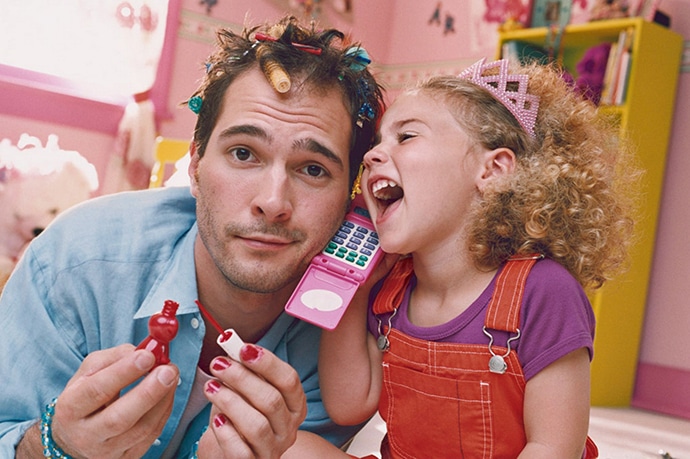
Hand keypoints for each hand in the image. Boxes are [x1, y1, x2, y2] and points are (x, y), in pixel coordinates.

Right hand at [46, 344, 177, 458]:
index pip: (96, 391)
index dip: (124, 372)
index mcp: (69, 409)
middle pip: (119, 418)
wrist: (77, 433)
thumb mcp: (91, 370)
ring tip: (172, 376)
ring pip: (141, 430)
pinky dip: (164, 412)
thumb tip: (145, 351)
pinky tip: (169, 393)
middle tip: (168, 370)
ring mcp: (106, 452)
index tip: (147, 356)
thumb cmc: (87, 394)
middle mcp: (85, 435)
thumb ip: (117, 356)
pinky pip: (152, 436)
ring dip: (162, 400)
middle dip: (148, 392)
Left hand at [198, 344, 306, 458]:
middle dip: (242, 378)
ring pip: (256, 425)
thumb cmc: (241, 417)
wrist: (231, 453)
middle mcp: (288, 429)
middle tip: (218, 364)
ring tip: (210, 387)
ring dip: (230, 401)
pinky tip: (215, 419)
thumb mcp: (248, 393)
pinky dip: (226, 432)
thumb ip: (247, 372)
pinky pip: (240, 451)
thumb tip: (233, 347)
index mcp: (294, 405)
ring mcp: (272, 450)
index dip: (267, 362)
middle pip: (271, 400)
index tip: (242, 348)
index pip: (289, 380)